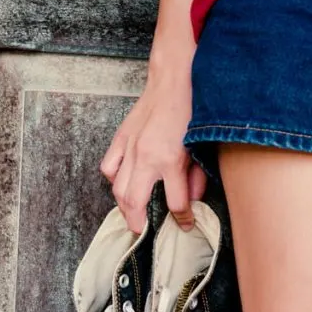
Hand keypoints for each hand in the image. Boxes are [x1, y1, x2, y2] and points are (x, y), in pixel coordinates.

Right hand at [100, 71, 205, 233]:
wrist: (174, 80)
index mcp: (171, 161)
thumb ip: (197, 177)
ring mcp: (130, 148)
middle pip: (135, 202)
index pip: (176, 203)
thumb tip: (192, 200)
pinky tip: (121, 182)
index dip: (183, 219)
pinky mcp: (121, 138)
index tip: (185, 224)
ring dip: (122, 206)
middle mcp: (147, 158)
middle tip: (141, 231)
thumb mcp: (202, 147)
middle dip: (137, 222)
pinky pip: (109, 167)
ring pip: (117, 188)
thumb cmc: (191, 111)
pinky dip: (113, 179)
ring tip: (129, 214)